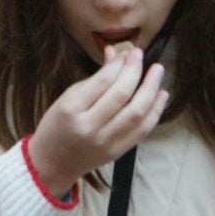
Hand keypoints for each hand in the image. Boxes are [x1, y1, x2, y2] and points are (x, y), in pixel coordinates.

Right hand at [29, 44, 167, 197]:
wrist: (53, 163)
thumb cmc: (57, 125)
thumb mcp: (68, 97)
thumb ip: (95, 78)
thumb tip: (117, 54)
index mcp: (72, 109)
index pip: (102, 82)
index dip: (118, 64)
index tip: (127, 52)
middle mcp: (89, 127)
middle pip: (121, 95)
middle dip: (135, 71)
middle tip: (141, 55)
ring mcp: (105, 142)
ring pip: (136, 113)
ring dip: (150, 89)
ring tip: (158, 71)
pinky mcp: (117, 152)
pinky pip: (142, 130)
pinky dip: (155, 111)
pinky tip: (161, 95)